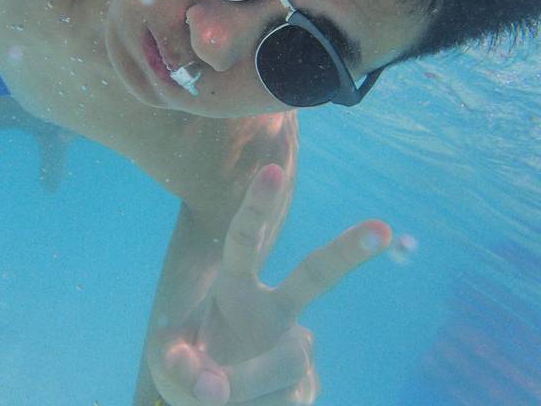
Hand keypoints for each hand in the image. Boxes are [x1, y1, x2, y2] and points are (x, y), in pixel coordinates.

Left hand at [148, 164, 391, 404]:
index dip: (259, 206)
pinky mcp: (306, 390)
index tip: (274, 169)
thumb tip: (207, 383)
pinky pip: (281, 402)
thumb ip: (177, 362)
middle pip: (315, 276)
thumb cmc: (194, 368)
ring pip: (288, 362)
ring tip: (213, 395)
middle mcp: (274, 312)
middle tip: (382, 229)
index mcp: (237, 288)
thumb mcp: (170, 360)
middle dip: (346, 250)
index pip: (246, 240)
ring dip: (243, 386)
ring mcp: (296, 351)